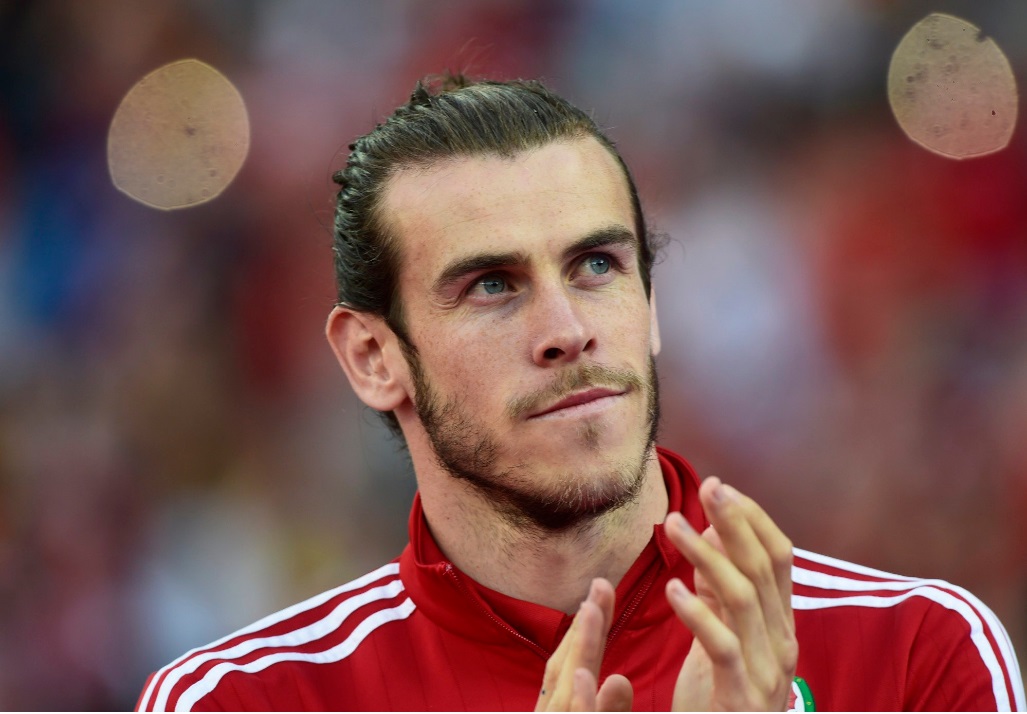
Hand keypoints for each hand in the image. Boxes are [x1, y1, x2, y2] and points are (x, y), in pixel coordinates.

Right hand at [534, 578, 632, 711]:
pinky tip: (581, 674)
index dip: (584, 630)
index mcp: (561, 710)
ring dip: (578, 649)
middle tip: (601, 583)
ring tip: (590, 609)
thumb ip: (609, 710)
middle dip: (582, 626)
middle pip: (566, 669)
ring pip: (567, 692)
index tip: (599, 595)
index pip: (573, 668)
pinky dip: (580, 702)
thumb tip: (620, 679)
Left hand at [664, 477, 796, 710]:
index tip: (720, 487)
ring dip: (706, 555)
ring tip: (674, 525)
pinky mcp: (740, 696)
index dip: (752, 519)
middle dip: (734, 523)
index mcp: (779, 626)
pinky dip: (697, 614)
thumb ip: (716, 592)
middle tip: (706, 486)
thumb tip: (713, 531)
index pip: (778, 559)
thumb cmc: (718, 700)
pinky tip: (673, 589)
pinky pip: (722, 646)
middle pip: (762, 569)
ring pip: (742, 598)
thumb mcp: (717, 638)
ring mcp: (765, 672)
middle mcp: (781, 644)